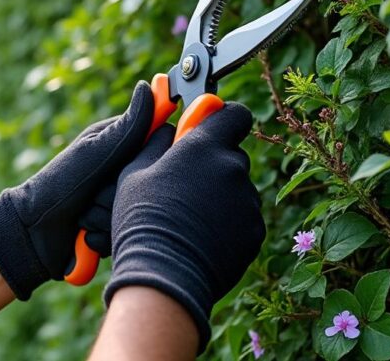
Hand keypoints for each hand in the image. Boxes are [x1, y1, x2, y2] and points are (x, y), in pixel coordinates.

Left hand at [0, 82, 153, 298]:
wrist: (31, 232)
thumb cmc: (59, 183)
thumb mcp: (94, 151)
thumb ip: (127, 126)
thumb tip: (149, 87)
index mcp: (121, 145)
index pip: (158, 143)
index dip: (152, 157)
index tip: (131, 167)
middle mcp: (123, 171)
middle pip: (150, 183)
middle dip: (118, 194)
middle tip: (93, 193)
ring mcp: (118, 201)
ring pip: (139, 212)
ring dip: (107, 217)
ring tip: (84, 215)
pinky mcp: (114, 228)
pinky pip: (126, 233)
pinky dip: (104, 236)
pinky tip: (85, 232)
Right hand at [103, 103, 264, 350]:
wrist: (163, 275)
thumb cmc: (142, 219)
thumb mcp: (134, 172)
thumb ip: (156, 141)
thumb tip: (168, 127)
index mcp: (205, 146)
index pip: (235, 114)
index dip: (223, 118)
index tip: (209, 127)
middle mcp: (233, 168)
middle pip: (232, 153)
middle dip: (214, 162)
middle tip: (186, 183)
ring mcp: (248, 201)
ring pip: (238, 187)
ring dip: (221, 194)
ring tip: (190, 218)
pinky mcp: (255, 231)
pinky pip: (244, 216)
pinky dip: (229, 222)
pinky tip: (203, 237)